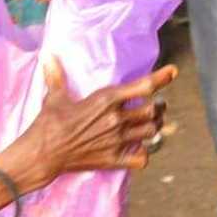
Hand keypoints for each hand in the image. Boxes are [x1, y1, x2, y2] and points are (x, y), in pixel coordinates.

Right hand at [12, 59, 176, 190]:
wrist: (44, 153)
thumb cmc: (48, 123)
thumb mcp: (54, 97)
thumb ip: (57, 77)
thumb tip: (49, 56)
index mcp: (105, 100)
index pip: (143, 87)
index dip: (161, 78)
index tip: (173, 71)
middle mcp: (116, 119)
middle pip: (153, 110)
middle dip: (160, 107)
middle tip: (159, 105)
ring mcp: (117, 140)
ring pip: (152, 132)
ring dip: (156, 126)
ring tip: (154, 123)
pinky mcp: (113, 159)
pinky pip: (142, 158)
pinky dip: (145, 154)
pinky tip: (140, 150)